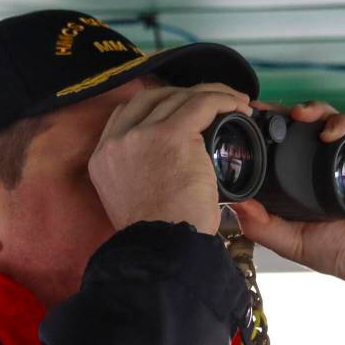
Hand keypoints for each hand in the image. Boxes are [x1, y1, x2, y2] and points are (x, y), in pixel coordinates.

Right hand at [89, 83, 251, 235]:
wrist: (163, 249)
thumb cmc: (160, 238)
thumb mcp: (134, 203)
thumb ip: (141, 178)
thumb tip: (169, 168)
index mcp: (104, 158)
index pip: (128, 115)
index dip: (158, 106)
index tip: (183, 111)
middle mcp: (117, 142)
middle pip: (152, 99)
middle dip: (184, 95)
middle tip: (213, 103)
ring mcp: (142, 135)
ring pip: (178, 97)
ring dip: (210, 95)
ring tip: (234, 102)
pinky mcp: (171, 135)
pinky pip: (201, 104)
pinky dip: (223, 99)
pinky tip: (240, 104)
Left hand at [230, 101, 344, 300]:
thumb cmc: (340, 254)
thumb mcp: (290, 241)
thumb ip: (261, 224)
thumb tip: (233, 200)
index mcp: (304, 180)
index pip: (282, 145)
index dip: (265, 129)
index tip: (245, 120)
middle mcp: (326, 164)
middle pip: (304, 126)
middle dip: (283, 112)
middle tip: (264, 109)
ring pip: (330, 119)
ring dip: (314, 110)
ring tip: (298, 115)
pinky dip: (343, 123)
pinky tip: (329, 133)